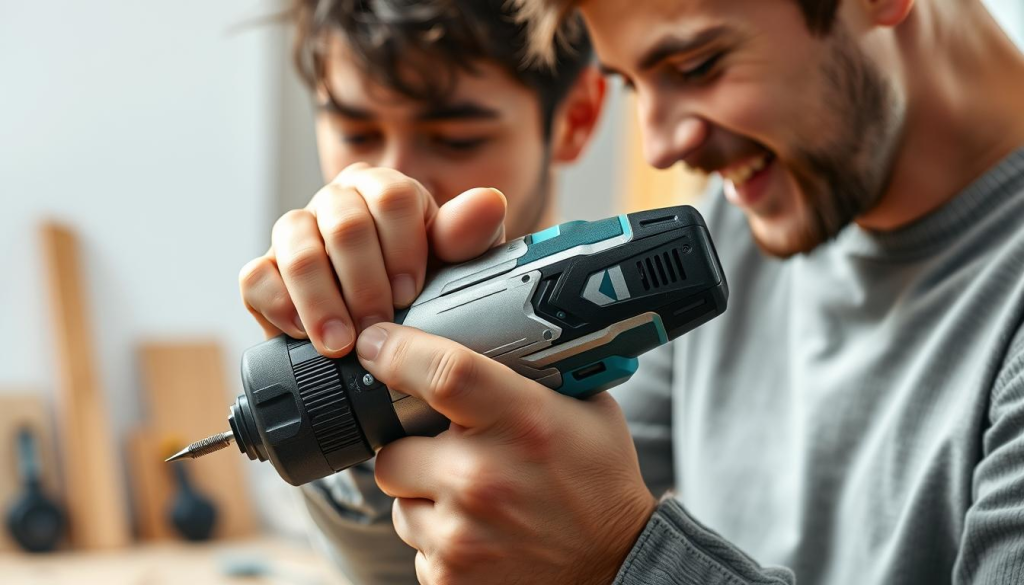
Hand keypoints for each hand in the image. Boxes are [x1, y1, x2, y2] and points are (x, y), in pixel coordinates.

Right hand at [239, 162, 506, 355]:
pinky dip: (281, 307)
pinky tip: (304, 334)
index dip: (402, 247)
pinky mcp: (265, 271)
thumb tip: (488, 202)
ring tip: (342, 342)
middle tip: (379, 324)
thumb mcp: (456, 269)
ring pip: (298, 247)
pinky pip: (258, 278)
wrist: (387, 338)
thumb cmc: (423, 293)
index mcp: (386, 190)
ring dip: (322, 300)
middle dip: (364, 282)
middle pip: (344, 224)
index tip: (411, 292)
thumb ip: (468, 237)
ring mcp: (297, 233)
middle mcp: (338, 202)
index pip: (391, 195)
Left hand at [357, 323, 656, 584]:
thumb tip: (478, 339)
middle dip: (413, 449)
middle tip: (449, 454)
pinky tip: (479, 532)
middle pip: (393, 448)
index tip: (375, 345)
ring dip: (423, 495)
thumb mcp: (586, 412)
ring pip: (398, 498)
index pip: (441, 371)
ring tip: (472, 498)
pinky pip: (413, 542)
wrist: (616, 567)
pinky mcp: (447, 576)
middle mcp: (482, 477)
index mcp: (521, 423)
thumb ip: (532, 376)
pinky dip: (437, 535)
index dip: (396, 351)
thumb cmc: (598, 486)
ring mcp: (460, 533)